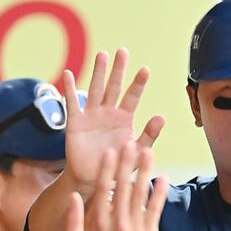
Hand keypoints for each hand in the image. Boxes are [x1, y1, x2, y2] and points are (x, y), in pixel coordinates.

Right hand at [62, 48, 164, 195]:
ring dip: (98, 72)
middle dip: (118, 69)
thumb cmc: (118, 165)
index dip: (138, 83)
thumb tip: (162, 116)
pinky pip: (72, 103)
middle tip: (122, 51)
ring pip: (95, 89)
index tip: (146, 69)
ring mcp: (91, 116)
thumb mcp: (137, 152)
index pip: (132, 97)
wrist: (94, 179)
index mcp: (124, 119)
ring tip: (102, 54)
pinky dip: (69, 89)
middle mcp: (108, 113)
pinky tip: (68, 74)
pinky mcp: (75, 123)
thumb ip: (149, 135)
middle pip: (114, 86)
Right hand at [65, 142, 167, 230]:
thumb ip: (72, 219)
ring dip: (144, 171)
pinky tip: (163, 178)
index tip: (110, 151)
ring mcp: (134, 226)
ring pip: (140, 193)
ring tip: (148, 152)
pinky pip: (155, 209)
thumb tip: (74, 196)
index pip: (102, 188)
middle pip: (122, 185)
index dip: (106, 168)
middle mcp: (116, 220)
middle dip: (126, 162)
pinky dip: (159, 193)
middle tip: (130, 142)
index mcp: (98, 221)